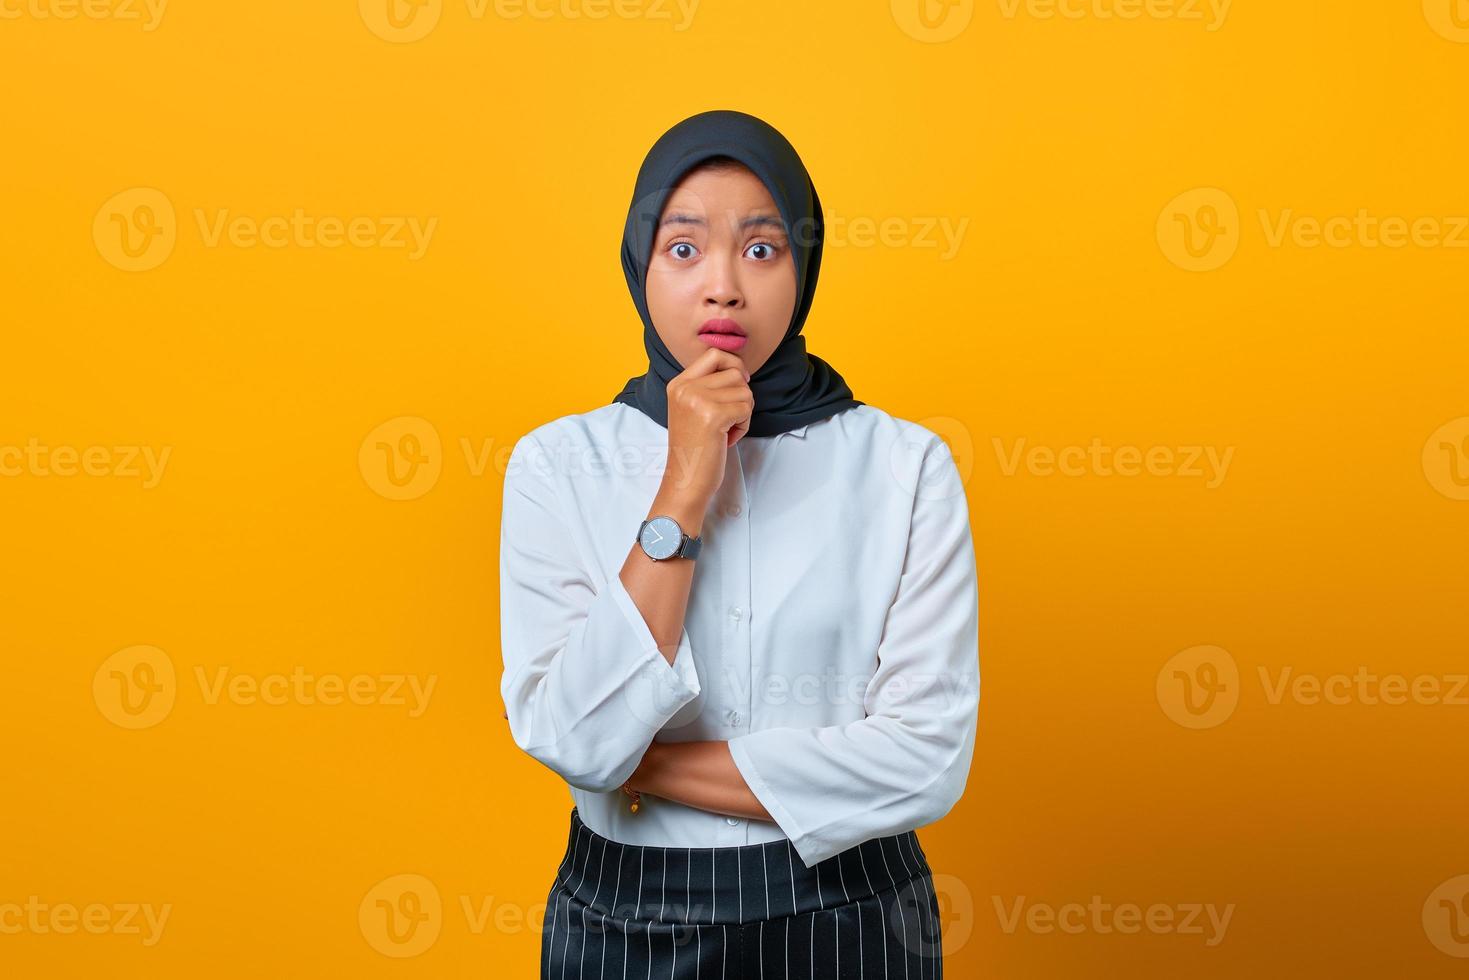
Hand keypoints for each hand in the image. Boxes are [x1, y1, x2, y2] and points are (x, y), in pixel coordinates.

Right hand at [662, 348, 752, 501]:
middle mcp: (685, 388)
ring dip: (743, 412)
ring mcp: (697, 400)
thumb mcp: (692, 409)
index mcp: (678, 384)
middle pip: (735, 372)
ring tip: (726, 430)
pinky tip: (727, 438)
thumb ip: (708, 386)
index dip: (734, 365)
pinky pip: (746, 409)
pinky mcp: (713, 415)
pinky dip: (744, 425)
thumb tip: (740, 368)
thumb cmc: (695, 448)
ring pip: (744, 391)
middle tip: (729, 417)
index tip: (739, 384)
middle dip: (741, 395)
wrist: (686, 480)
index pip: (714, 353)